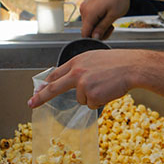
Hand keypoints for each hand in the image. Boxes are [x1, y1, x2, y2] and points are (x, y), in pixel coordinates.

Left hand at [27, 49, 141, 109]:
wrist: (132, 67)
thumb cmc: (118, 62)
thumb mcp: (94, 58)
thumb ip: (81, 68)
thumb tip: (72, 81)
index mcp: (77, 62)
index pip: (55, 74)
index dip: (45, 83)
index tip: (37, 90)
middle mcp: (77, 73)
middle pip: (54, 88)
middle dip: (40, 97)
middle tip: (31, 103)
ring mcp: (83, 85)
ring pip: (81, 99)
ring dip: (92, 96)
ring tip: (105, 85)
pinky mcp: (91, 96)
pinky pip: (92, 105)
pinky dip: (100, 101)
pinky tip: (108, 91)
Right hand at [79, 0, 133, 38]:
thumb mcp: (113, 15)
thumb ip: (102, 28)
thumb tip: (94, 38)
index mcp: (89, 13)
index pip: (85, 34)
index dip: (95, 39)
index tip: (106, 34)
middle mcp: (83, 9)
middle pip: (88, 30)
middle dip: (100, 31)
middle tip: (112, 25)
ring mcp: (84, 6)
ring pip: (89, 24)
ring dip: (100, 25)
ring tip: (110, 18)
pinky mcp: (87, 4)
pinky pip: (90, 17)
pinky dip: (98, 19)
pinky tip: (106, 13)